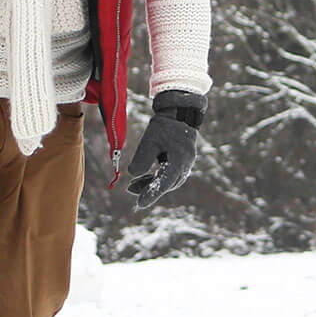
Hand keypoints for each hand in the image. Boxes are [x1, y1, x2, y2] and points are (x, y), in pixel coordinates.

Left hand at [127, 89, 205, 205]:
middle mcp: (185, 165)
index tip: (140, 203)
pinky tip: (142, 177)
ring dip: (151, 184)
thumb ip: (142, 159)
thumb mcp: (150, 141)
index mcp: (179, 160)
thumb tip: (133, 174)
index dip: (152, 194)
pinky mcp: (181, 162)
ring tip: (132, 185)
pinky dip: (156, 177)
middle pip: (167, 184)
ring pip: (167, 181)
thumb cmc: (164, 126)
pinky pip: (168, 175)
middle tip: (130, 189)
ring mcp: (185, 164)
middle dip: (149, 189)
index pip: (164, 183)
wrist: (178, 113)